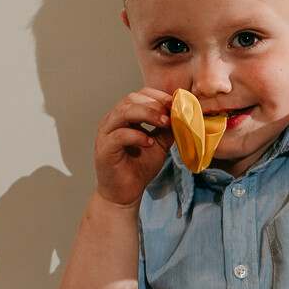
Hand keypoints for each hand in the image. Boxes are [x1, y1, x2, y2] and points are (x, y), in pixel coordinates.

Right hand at [92, 88, 173, 207]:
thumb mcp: (160, 144)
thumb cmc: (139, 167)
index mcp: (125, 117)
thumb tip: (184, 116)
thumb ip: (168, 130)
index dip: (158, 96)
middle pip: (130, 100)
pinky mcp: (104, 149)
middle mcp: (113, 122)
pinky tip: (149, 142)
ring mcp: (106, 134)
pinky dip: (136, 135)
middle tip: (172, 113)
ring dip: (147, 114)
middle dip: (155, 104)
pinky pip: (118, 135)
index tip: (176, 103)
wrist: (125, 193)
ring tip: (165, 123)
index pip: (139, 96)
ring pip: (123, 112)